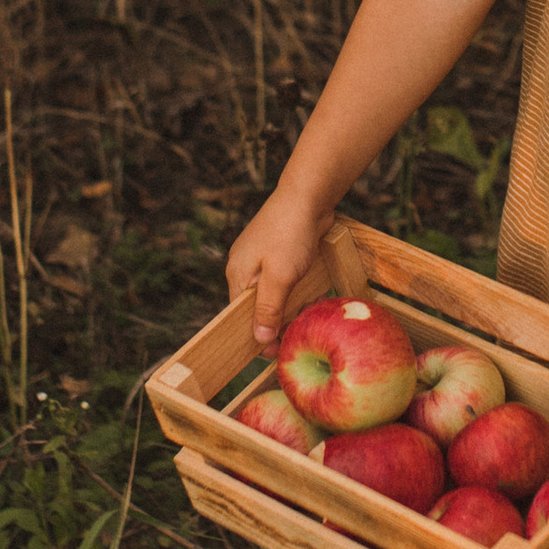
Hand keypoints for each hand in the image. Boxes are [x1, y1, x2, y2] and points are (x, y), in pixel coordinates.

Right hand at [225, 190, 334, 348]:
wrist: (307, 196)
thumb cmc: (290, 234)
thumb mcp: (279, 277)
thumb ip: (268, 308)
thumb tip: (260, 339)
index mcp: (238, 274)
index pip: (241, 316)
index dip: (258, 335)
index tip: (276, 352)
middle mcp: (245, 268)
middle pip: (256, 306)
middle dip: (275, 323)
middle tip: (295, 337)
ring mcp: (261, 259)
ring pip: (272, 295)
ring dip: (288, 308)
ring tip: (305, 317)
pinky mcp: (278, 253)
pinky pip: (283, 281)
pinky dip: (294, 292)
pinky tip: (310, 298)